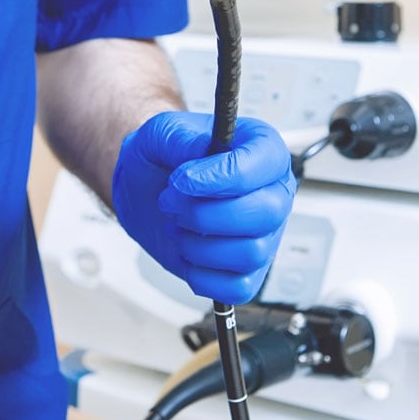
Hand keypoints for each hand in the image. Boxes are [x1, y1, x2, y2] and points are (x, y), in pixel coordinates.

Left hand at [112, 112, 295, 303]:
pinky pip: (238, 287)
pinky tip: (186, 252)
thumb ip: (182, 138)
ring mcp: (265, 235)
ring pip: (252, 252)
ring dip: (199, 244)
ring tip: (178, 226)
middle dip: (205, 213)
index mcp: (263, 151)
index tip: (184, 180)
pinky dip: (202, 274)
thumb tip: (203, 153)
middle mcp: (273, 193)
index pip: (264, 165)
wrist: (145, 189)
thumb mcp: (163, 131)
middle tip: (172, 203)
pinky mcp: (247, 271)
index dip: (222, 176)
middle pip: (265, 213)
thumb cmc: (163, 157)